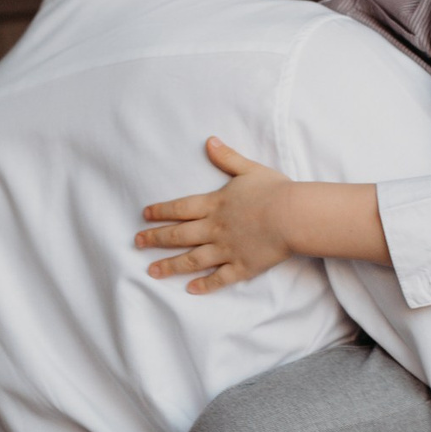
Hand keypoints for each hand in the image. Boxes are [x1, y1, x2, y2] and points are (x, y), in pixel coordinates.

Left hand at [136, 137, 295, 293]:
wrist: (293, 216)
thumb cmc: (275, 190)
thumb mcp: (249, 169)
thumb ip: (227, 158)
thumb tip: (209, 141)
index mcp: (214, 204)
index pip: (180, 208)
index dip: (161, 211)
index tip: (144, 216)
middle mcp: (215, 228)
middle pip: (179, 235)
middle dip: (156, 239)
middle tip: (137, 243)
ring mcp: (226, 250)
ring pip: (192, 260)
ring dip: (170, 266)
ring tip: (152, 271)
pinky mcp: (242, 266)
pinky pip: (219, 279)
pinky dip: (204, 285)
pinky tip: (190, 289)